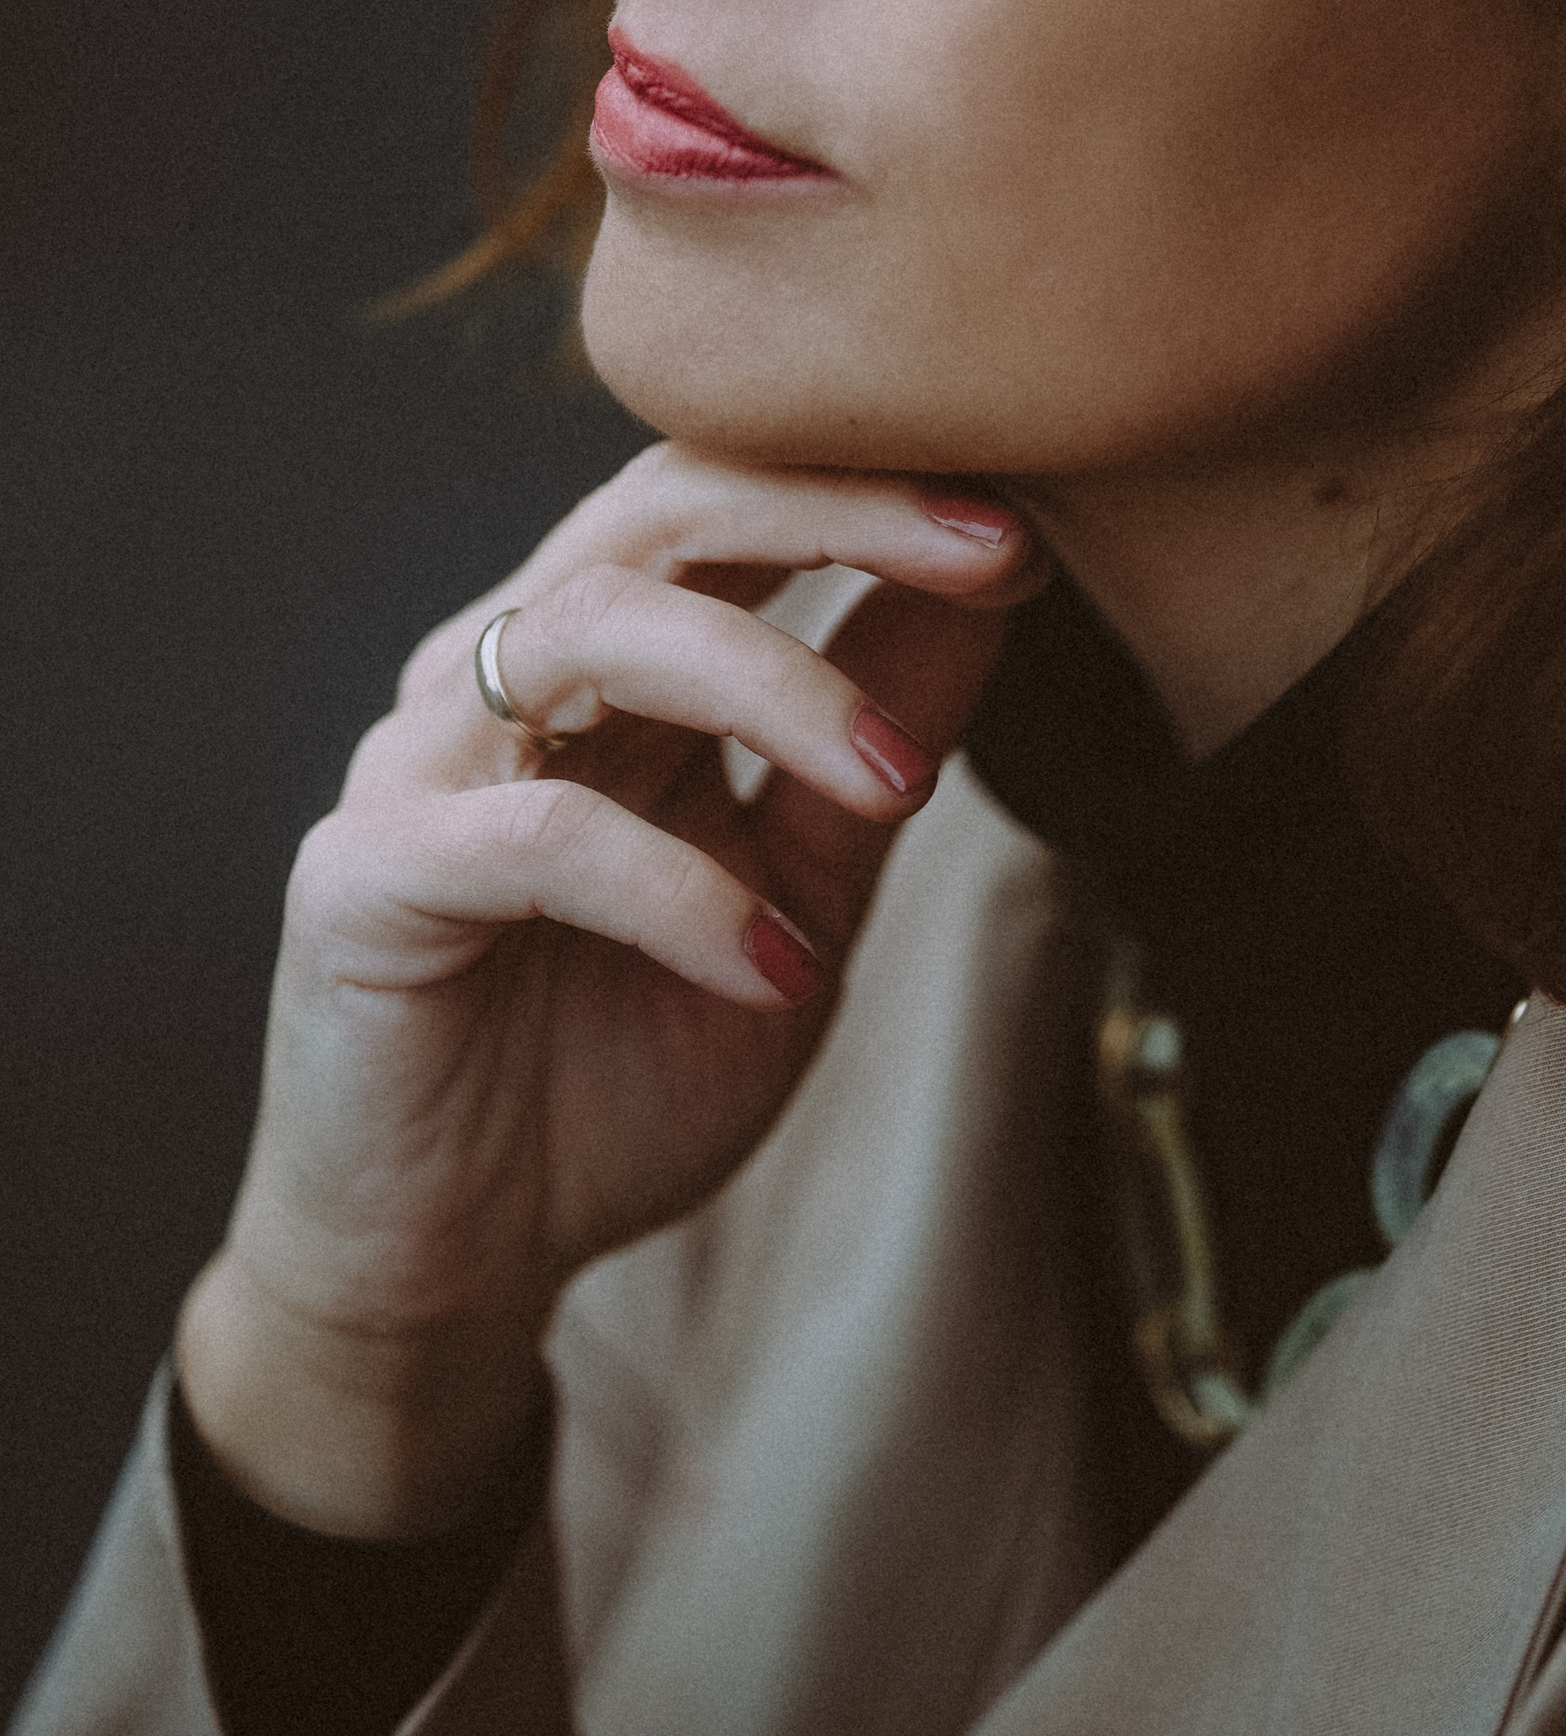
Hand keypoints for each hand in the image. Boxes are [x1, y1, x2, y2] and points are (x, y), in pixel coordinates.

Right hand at [176, 444, 1042, 1531]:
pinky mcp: (369, 877)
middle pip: (657, 507)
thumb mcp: (801, 884)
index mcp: (607, 655)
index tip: (1026, 527)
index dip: (869, 481)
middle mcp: (505, 670)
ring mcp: (424, 759)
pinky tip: (775, 967)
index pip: (725, 494)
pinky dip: (680, 891)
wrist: (460, 1254)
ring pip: (598, 630)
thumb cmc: (624, 1053)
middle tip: (995, 557)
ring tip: (902, 785)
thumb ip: (877, 736)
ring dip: (779, 689)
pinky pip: (538, 834)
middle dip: (837, 509)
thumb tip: (1000, 589)